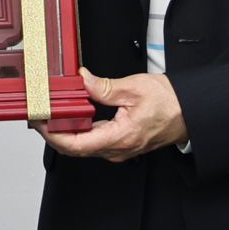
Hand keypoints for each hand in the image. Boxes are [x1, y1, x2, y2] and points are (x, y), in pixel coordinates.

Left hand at [36, 67, 187, 162]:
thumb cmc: (170, 103)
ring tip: (49, 113)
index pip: (76, 145)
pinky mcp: (120, 144)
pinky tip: (71, 116)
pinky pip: (93, 141)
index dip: (52, 135)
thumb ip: (104, 87)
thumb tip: (82, 80)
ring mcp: (119, 149)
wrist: (190, 113)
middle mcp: (118, 149)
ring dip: (64, 132)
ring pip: (83, 146)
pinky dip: (78, 130)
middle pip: (75, 148)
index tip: (40, 122)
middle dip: (52, 133)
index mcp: (120, 137)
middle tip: (37, 115)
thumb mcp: (134, 88)